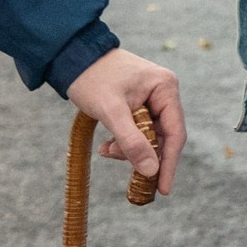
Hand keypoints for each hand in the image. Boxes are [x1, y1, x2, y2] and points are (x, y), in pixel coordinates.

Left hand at [68, 46, 185, 194]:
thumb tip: (151, 171)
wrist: (71, 57)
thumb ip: (132, 141)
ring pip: (148, 136)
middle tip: (130, 177)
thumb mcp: (111, 111)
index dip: (169, 163)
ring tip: (107, 151)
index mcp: (165, 87)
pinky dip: (123, 141)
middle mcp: (163, 91)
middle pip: (162, 136)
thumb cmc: (92, 78)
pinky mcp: (138, 103)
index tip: (163, 189)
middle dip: (143, 155)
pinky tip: (106, 147)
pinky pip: (137, 130)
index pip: (175, 133)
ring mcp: (151, 97)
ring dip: (129, 149)